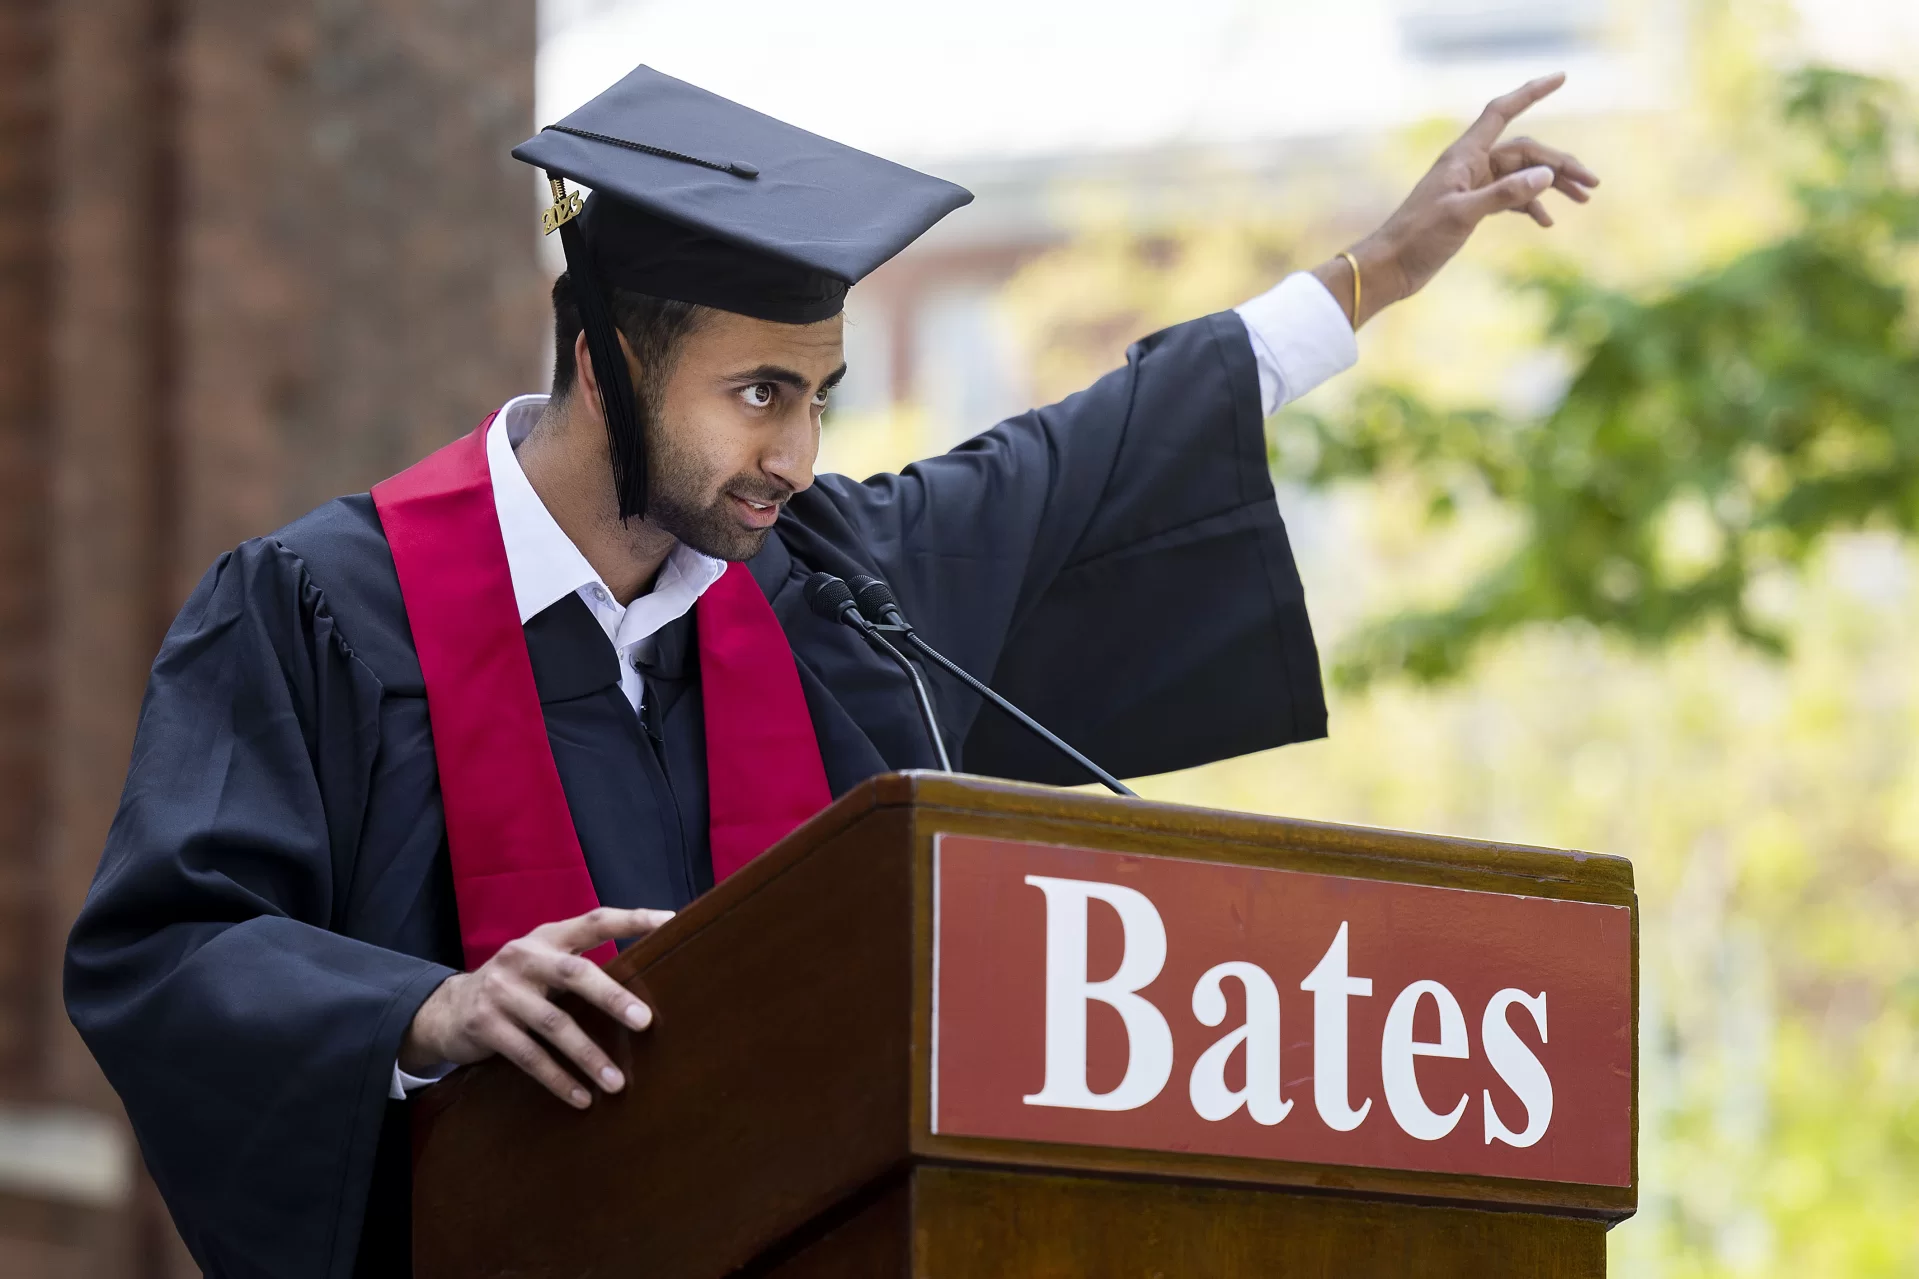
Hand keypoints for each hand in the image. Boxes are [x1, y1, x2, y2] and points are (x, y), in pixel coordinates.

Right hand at [399, 906, 672, 1107]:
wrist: (445, 1009)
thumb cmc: (516, 987)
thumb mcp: (542, 965)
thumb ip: (579, 967)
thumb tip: (644, 989)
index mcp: (547, 937)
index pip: (595, 921)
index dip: (632, 920)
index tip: (671, 921)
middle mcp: (525, 958)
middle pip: (575, 973)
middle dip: (613, 997)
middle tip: (645, 1022)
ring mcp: (502, 991)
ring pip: (554, 1024)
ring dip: (588, 1056)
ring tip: (617, 1082)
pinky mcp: (486, 1025)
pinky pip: (529, 1056)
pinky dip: (558, 1080)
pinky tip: (582, 1099)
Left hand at [1314, 72, 1599, 327]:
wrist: (1389, 268)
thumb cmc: (1417, 238)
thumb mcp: (1462, 215)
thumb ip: (1504, 194)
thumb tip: (1546, 176)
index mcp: (1464, 156)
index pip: (1502, 112)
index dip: (1531, 93)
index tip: (1561, 78)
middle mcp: (1470, 165)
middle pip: (1524, 152)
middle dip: (1560, 164)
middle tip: (1592, 185)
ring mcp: (1471, 187)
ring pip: (1521, 175)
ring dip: (1552, 185)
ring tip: (1582, 200)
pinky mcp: (1471, 208)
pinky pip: (1509, 198)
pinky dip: (1530, 205)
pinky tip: (1547, 222)